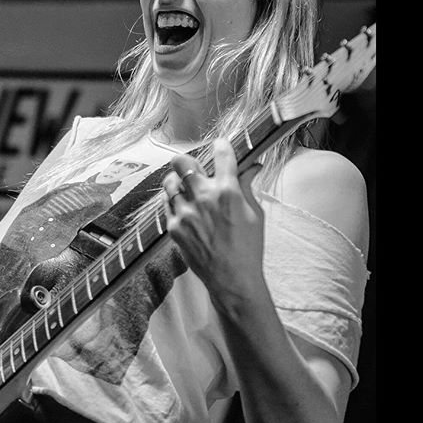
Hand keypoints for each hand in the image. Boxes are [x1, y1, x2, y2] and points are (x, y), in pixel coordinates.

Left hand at [162, 138, 264, 303]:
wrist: (232, 278)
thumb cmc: (248, 247)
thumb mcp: (255, 214)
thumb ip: (247, 186)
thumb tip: (252, 166)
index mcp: (228, 191)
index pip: (222, 154)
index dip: (221, 144)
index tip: (221, 144)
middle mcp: (204, 197)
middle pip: (183, 162)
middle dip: (186, 159)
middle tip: (191, 164)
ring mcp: (185, 212)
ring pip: (169, 181)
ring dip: (176, 180)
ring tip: (184, 186)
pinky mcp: (174, 226)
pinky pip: (167, 204)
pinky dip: (174, 201)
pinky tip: (183, 206)